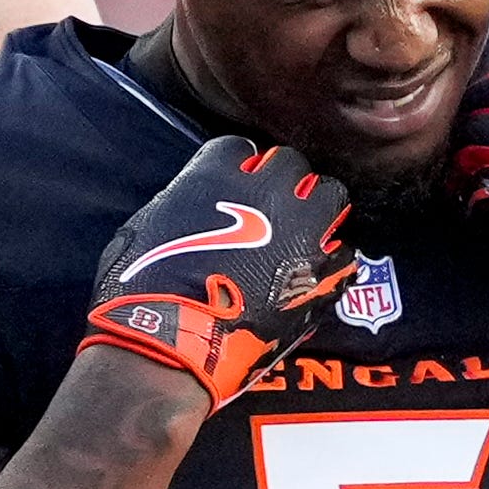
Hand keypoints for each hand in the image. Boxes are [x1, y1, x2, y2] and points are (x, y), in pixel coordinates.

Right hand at [80, 132, 363, 408]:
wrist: (176, 340)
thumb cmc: (143, 288)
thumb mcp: (148, 225)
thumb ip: (185, 202)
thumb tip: (198, 205)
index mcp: (217, 174)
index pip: (241, 149)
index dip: (239, 169)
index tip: (236, 186)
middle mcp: (266, 192)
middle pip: (291, 164)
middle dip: (283, 182)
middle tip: (274, 207)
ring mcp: (300, 230)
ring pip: (330, 195)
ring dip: (317, 208)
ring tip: (304, 230)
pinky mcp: (321, 272)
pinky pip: (344, 250)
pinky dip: (332, 257)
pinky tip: (317, 269)